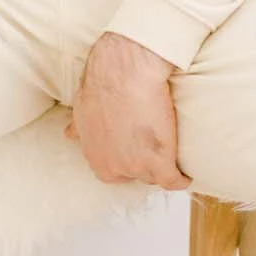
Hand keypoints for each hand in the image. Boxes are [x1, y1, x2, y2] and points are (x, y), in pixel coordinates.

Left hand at [66, 31, 189, 187]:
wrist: (124, 74)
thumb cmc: (102, 87)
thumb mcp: (81, 112)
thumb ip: (78, 129)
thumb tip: (70, 134)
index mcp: (96, 158)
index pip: (114, 173)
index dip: (126, 161)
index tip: (135, 153)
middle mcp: (114, 167)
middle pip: (135, 176)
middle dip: (142, 165)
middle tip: (151, 149)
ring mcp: (138, 167)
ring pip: (155, 177)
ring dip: (162, 169)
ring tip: (169, 156)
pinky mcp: (161, 163)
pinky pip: (175, 182)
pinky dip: (182, 179)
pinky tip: (185, 175)